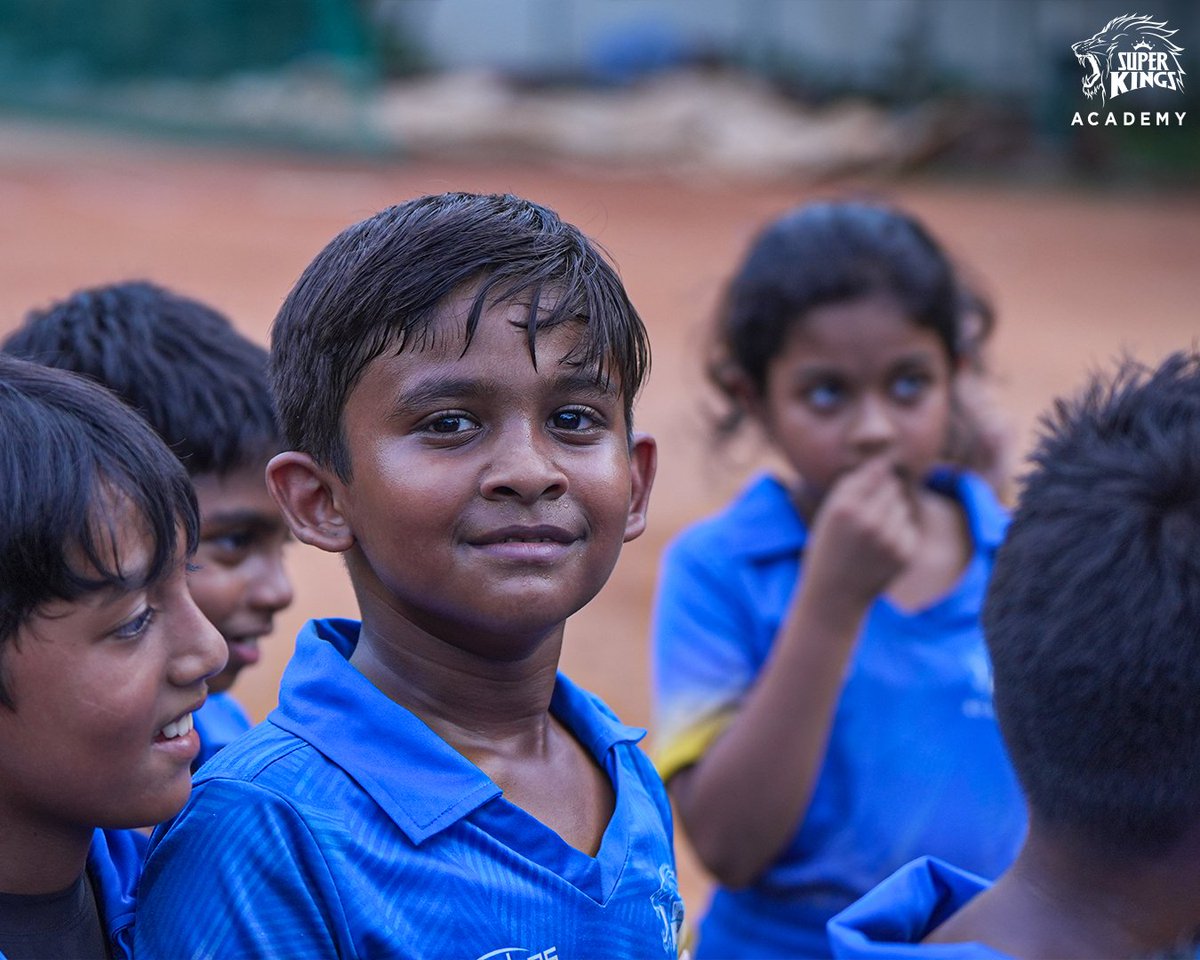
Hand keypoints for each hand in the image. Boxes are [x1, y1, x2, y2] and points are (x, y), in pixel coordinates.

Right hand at [801, 457, 918, 617]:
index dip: (875, 474)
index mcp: (845, 508)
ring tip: (871, 533)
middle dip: (882, 494)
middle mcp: (870, 522)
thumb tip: (883, 463)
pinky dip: (898, 532)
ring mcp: (890, 539)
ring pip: (903, 505)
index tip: (870, 481)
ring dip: (891, 513)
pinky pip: (909, 526)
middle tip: (866, 514)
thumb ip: (852, 484)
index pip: (876, 471)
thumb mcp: (828, 513)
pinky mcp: (906, 553)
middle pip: (892, 486)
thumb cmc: (828, 548)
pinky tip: (880, 548)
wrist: (835, 596)